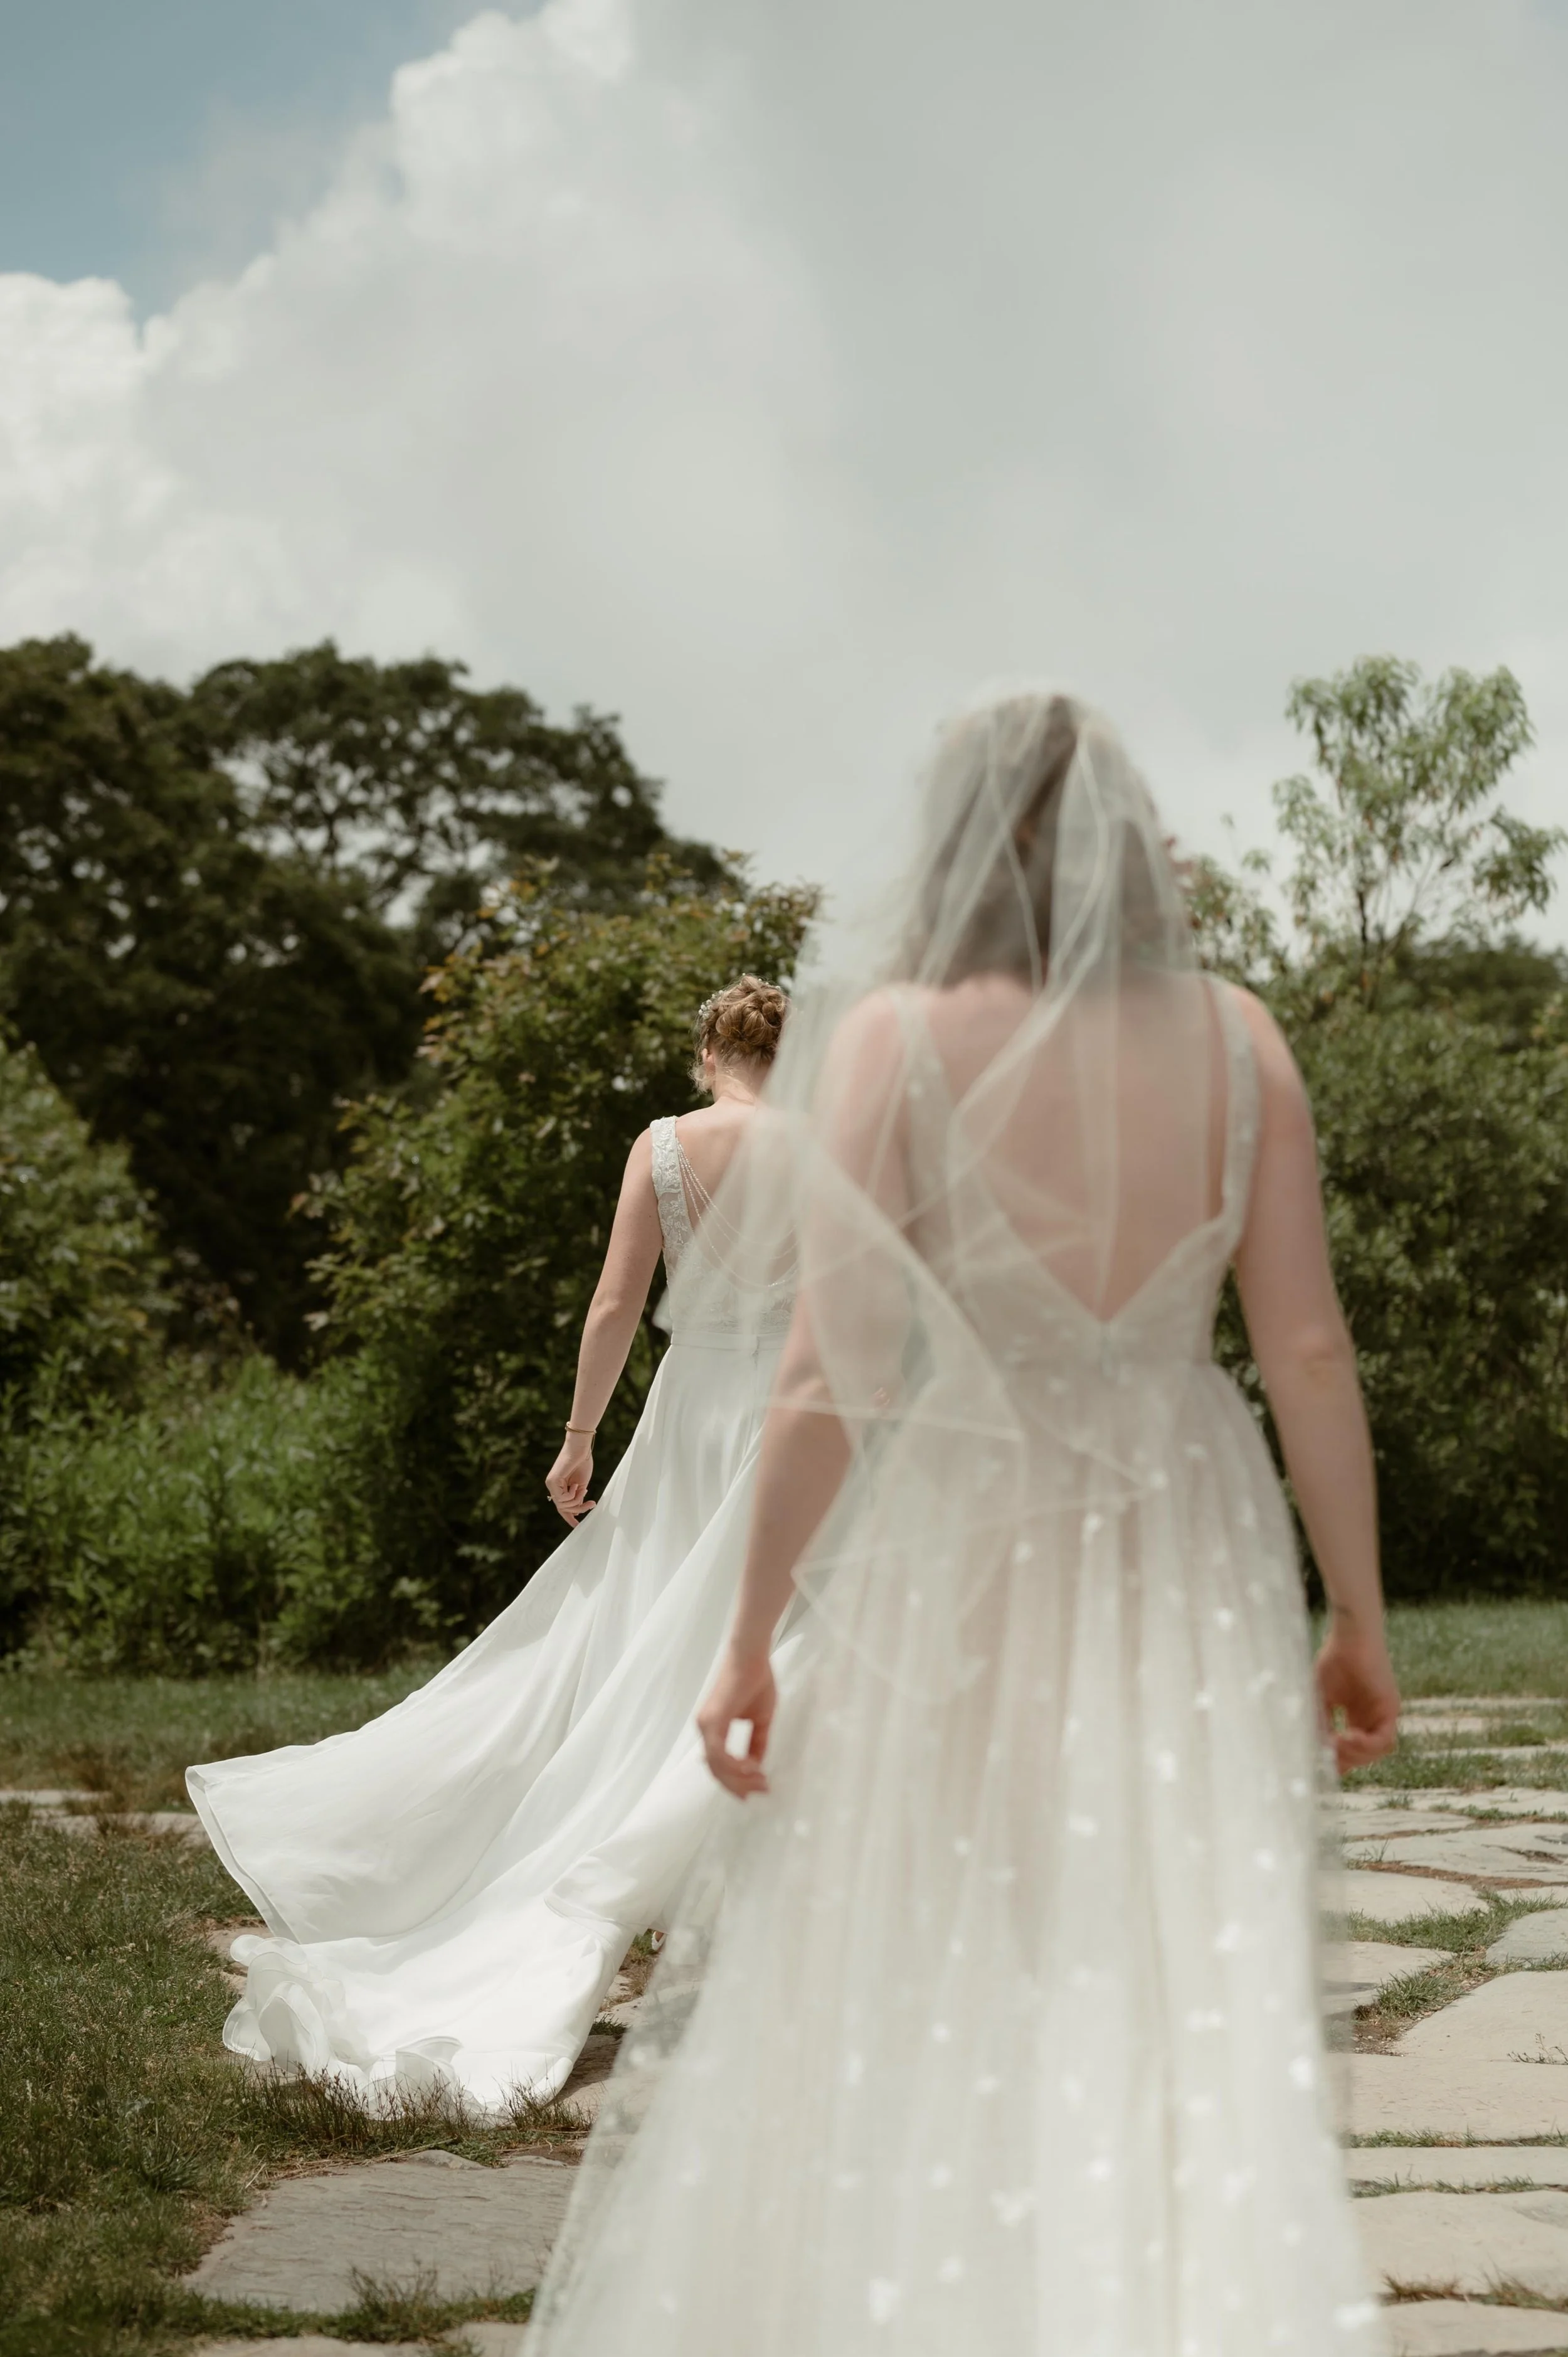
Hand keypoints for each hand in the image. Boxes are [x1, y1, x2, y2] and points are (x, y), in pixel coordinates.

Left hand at [546, 1433, 594, 1524]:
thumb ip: (578, 1497)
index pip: (562, 1507)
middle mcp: (553, 1487)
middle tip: (591, 1504)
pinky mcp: (552, 1481)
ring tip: (583, 1489)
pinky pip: (562, 1498)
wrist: (581, 1448)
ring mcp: (551, 1484)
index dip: (569, 1517)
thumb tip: (576, 1511)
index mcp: (560, 1487)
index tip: (577, 1526)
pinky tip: (576, 1485)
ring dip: (576, 1501)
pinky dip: (572, 1495)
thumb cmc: (583, 1462)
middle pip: (563, 1508)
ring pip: (563, 1505)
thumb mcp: (582, 1485)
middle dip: (578, 1509)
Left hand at [697, 1646, 776, 1798]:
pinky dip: (734, 1765)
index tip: (758, 1788)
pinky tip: (751, 1769)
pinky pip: (719, 1753)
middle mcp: (704, 1729)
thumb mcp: (760, 1720)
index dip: (737, 1781)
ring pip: (717, 1766)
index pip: (719, 1765)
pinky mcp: (712, 1721)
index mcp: (713, 1729)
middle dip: (740, 1785)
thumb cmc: (756, 1682)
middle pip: (717, 1770)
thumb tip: (756, 1767)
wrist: (751, 1657)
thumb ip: (757, 1743)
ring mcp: (706, 1725)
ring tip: (761, 1780)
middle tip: (762, 1790)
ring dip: (740, 1778)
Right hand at [1314, 1614, 1399, 1774]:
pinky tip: (1348, 1737)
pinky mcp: (1391, 1709)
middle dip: (1344, 1759)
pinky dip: (1367, 1745)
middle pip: (1364, 1756)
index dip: (1338, 1762)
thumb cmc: (1334, 1659)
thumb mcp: (1320, 1697)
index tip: (1321, 1768)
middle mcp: (1373, 1720)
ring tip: (1336, 1744)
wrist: (1350, 1636)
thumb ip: (1319, 1722)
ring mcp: (1384, 1715)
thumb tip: (1314, 1749)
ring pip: (1378, 1752)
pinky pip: (1385, 1740)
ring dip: (1356, 1755)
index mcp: (1357, 1717)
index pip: (1352, 1750)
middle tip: (1326, 1754)